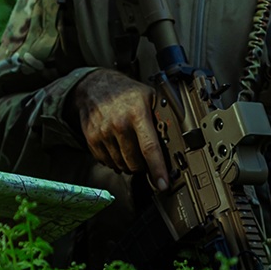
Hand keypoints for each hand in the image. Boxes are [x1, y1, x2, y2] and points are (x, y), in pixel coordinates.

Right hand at [71, 68, 168, 190]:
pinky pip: (107, 162)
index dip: (157, 169)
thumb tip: (179, 137)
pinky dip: (114, 161)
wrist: (94, 86)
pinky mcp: (91, 139)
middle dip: (143, 166)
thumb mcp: (148, 96)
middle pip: (135, 162)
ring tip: (130, 149)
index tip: (163, 184)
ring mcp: (103, 132)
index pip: (149, 147)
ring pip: (121, 165)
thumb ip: (162, 116)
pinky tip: (117, 147)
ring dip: (128, 164)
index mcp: (137, 112)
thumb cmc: (125, 93)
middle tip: (145, 156)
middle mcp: (119, 124)